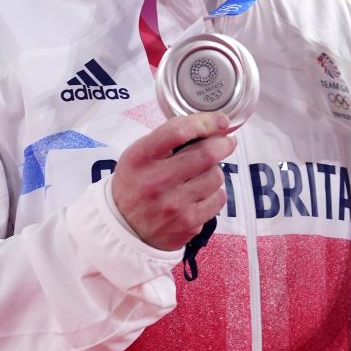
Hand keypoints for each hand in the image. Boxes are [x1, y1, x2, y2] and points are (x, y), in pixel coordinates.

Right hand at [111, 112, 235, 249]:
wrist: (124, 229)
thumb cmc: (136, 184)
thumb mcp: (138, 156)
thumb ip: (167, 139)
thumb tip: (210, 126)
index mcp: (141, 158)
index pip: (178, 131)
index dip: (206, 122)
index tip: (221, 120)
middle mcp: (157, 181)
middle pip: (206, 154)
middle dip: (223, 144)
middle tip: (227, 142)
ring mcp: (174, 205)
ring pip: (215, 176)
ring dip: (215, 171)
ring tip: (202, 174)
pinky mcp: (188, 223)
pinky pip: (218, 199)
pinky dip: (215, 192)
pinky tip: (202, 193)